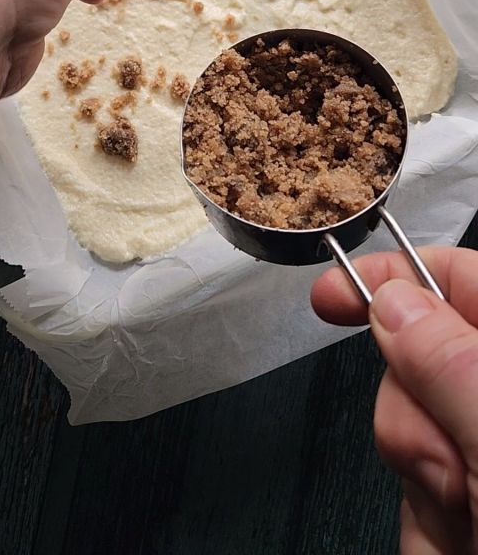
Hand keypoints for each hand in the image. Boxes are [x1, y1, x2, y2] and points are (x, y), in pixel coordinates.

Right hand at [312, 248, 477, 553]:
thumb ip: (460, 368)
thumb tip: (398, 303)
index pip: (468, 283)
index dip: (401, 276)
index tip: (339, 294)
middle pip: (424, 358)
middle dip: (417, 414)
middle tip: (455, 474)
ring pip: (412, 429)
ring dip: (429, 481)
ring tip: (474, 525)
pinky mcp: (467, 507)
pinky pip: (416, 493)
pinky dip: (431, 524)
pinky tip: (466, 544)